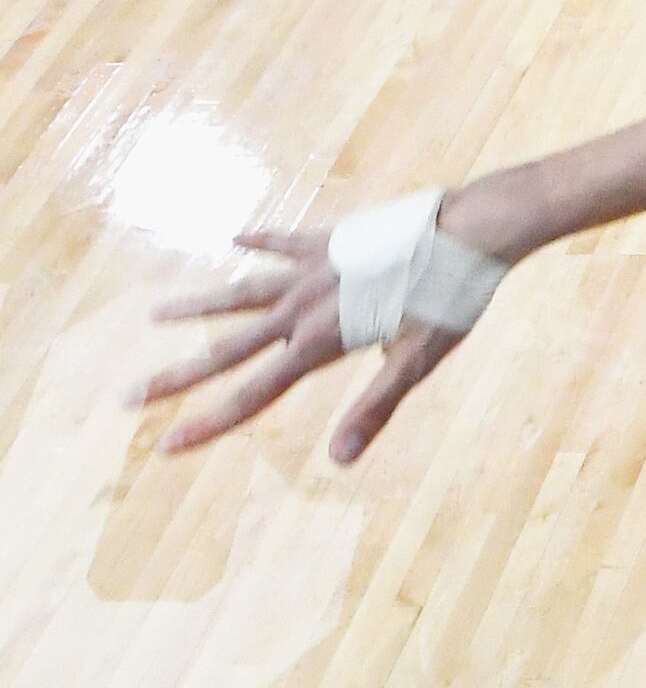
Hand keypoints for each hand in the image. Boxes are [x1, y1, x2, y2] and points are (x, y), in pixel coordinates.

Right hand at [135, 226, 466, 461]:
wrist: (475, 226)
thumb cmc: (453, 296)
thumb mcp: (418, 361)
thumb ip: (375, 407)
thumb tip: (339, 460)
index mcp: (322, 339)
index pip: (255, 393)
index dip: (210, 422)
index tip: (166, 445)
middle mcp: (306, 303)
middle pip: (230, 347)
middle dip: (178, 376)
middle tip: (127, 396)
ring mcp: (316, 267)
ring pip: (243, 290)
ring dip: (199, 305)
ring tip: (153, 312)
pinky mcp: (335, 239)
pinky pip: (286, 242)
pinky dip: (259, 242)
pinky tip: (234, 239)